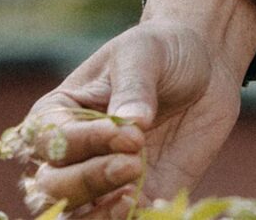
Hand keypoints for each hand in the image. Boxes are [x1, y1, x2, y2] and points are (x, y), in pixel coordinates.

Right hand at [17, 0, 255, 216]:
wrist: (204, 68)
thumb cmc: (162, 52)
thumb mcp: (144, 55)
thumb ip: (133, 88)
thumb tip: (131, 123)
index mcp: (58, 113)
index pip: (51, 142)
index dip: (83, 143)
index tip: (125, 132)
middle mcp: (72, 154)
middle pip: (53, 187)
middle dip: (89, 180)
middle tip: (133, 161)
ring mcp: (101, 180)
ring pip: (75, 216)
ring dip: (98, 213)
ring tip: (133, 193)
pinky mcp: (136, 197)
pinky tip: (146, 204)